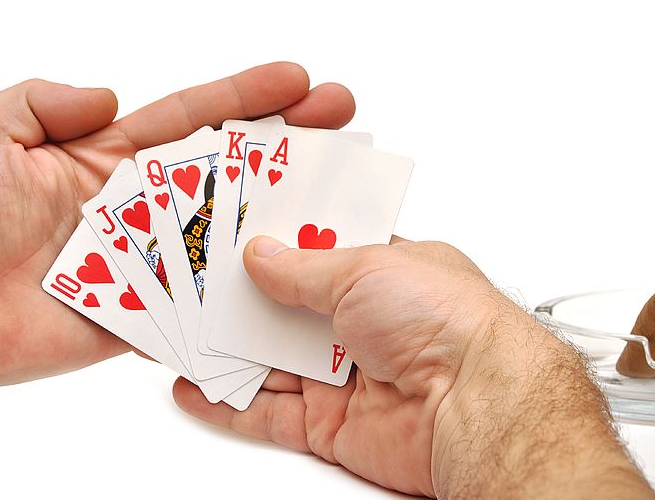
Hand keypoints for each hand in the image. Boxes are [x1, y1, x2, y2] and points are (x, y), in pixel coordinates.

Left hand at [0, 63, 353, 395]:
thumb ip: (46, 101)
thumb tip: (111, 96)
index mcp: (108, 158)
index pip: (193, 120)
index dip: (248, 99)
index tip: (298, 81)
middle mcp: (138, 207)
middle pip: (228, 171)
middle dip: (287, 143)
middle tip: (340, 119)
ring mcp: (146, 262)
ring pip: (227, 235)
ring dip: (281, 215)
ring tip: (337, 197)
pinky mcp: (142, 315)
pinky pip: (200, 304)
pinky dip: (244, 293)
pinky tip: (294, 275)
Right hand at [173, 238, 654, 497]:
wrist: (475, 407)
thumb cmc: (447, 322)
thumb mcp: (365, 267)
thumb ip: (304, 266)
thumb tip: (263, 254)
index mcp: (382, 273)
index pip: (314, 252)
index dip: (273, 242)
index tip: (228, 231)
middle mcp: (363, 323)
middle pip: (285, 310)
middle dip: (240, 298)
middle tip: (190, 281)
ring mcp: (345, 374)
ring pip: (268, 361)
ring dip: (226, 349)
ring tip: (178, 330)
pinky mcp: (331, 424)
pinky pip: (268, 413)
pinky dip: (229, 404)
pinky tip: (196, 387)